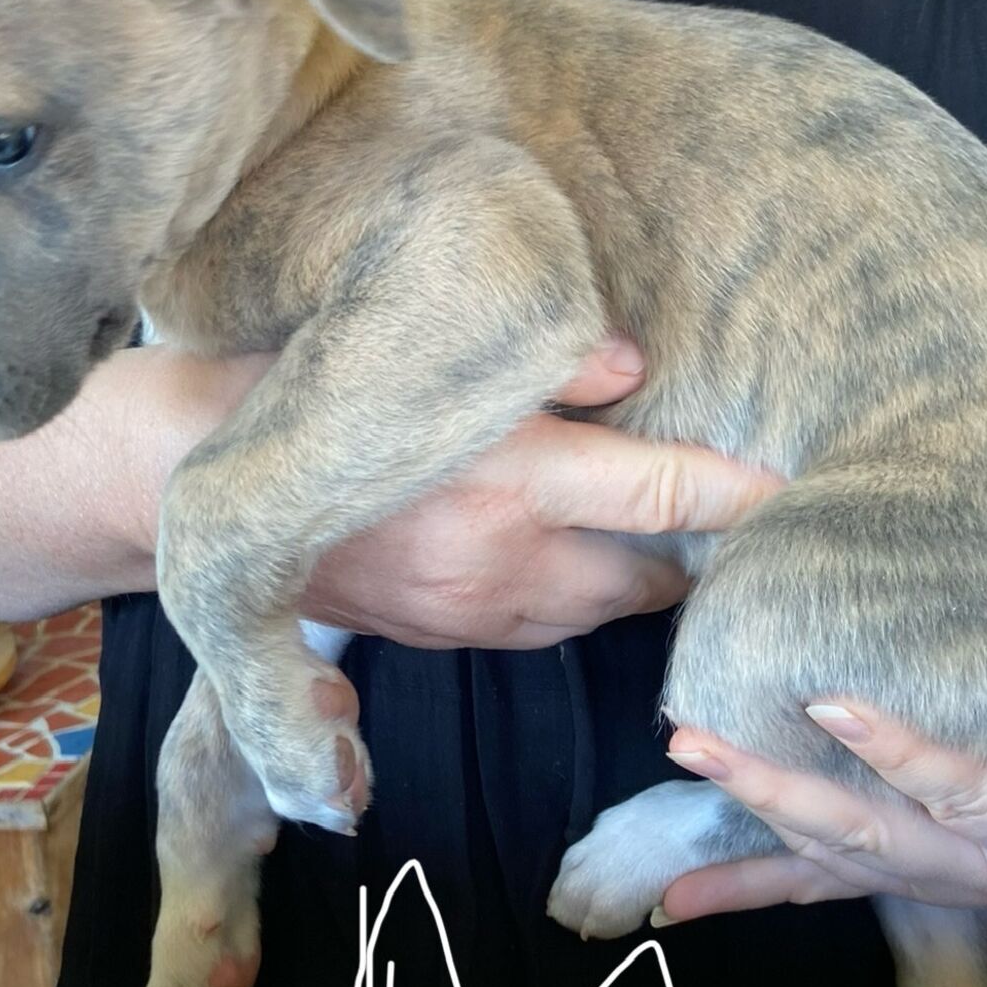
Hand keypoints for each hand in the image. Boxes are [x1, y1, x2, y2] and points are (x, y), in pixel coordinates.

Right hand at [303, 340, 781, 649]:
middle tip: (717, 516)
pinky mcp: (437, 639)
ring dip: (627, 582)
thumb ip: (544, 362)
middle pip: (648, 580)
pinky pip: (536, 632)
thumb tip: (632, 367)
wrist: (190, 479)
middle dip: (689, 555)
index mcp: (511, 477)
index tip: (796, 492)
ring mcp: (469, 611)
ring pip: (596, 615)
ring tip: (646, 535)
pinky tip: (563, 560)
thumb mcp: (418, 348)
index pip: (665, 494)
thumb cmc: (306, 387)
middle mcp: (502, 559)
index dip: (741, 495)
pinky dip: (567, 602)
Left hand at [661, 660, 986, 917]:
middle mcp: (983, 865)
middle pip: (871, 831)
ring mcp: (933, 873)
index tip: (832, 699)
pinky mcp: (902, 874)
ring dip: (751, 809)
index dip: (904, 755)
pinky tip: (676, 900)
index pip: (971, 796)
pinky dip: (745, 888)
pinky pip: (816, 890)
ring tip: (684, 756)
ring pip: (832, 851)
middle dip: (781, 786)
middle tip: (702, 736)